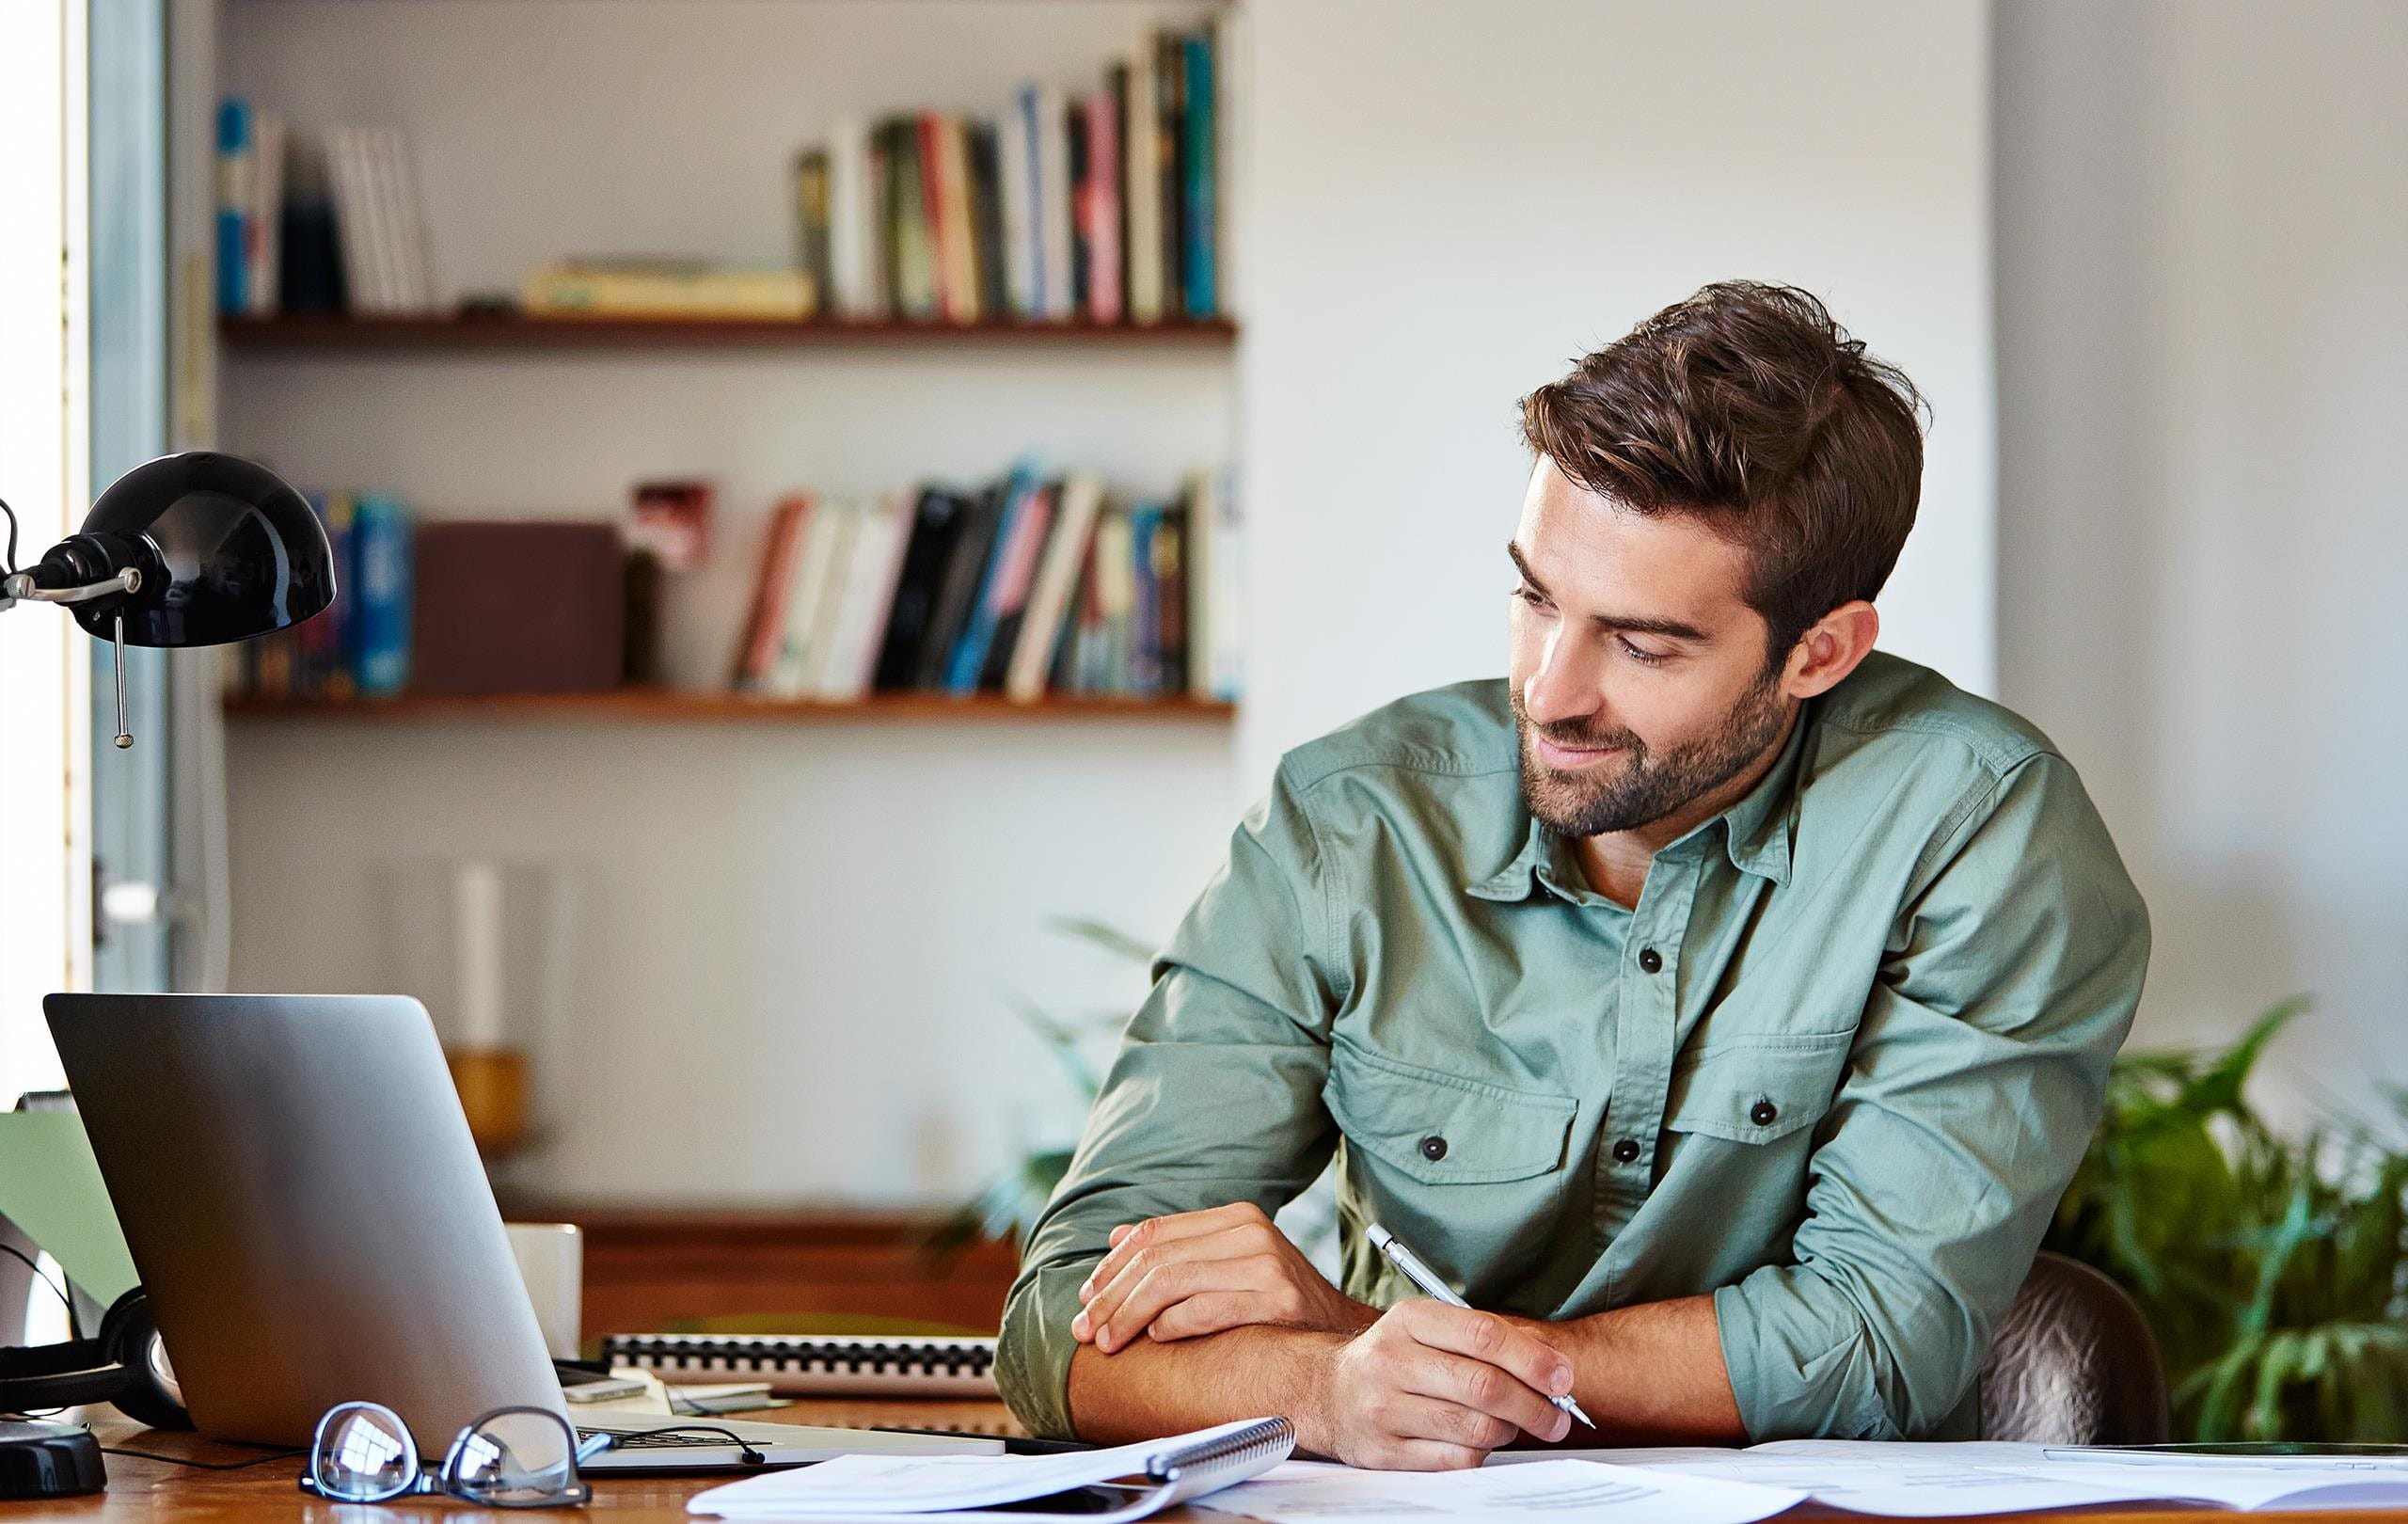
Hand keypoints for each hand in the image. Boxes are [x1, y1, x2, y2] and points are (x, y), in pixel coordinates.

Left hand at [1071, 1203, 1376, 1350]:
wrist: (1341, 1331)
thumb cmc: (1278, 1302)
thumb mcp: (1230, 1263)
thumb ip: (1178, 1248)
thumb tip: (1117, 1238)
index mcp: (1235, 1217)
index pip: (1154, 1233)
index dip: (1112, 1266)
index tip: (1086, 1296)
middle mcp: (1250, 1232)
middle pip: (1158, 1259)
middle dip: (1112, 1297)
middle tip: (1086, 1328)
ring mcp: (1267, 1264)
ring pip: (1173, 1281)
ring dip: (1129, 1315)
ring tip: (1109, 1342)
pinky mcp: (1278, 1299)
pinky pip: (1207, 1307)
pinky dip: (1173, 1323)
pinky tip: (1155, 1337)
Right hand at [1307, 1299, 1574, 1469]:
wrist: (1325, 1391)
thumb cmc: (1395, 1358)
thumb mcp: (1429, 1329)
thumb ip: (1486, 1338)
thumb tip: (1553, 1364)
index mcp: (1409, 1320)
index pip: (1483, 1335)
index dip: (1532, 1359)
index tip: (1563, 1377)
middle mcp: (1392, 1361)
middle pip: (1483, 1386)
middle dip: (1535, 1405)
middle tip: (1558, 1417)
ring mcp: (1383, 1408)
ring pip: (1474, 1428)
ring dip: (1510, 1431)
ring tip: (1517, 1427)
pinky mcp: (1383, 1451)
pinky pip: (1454, 1459)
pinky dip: (1481, 1453)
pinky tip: (1480, 1441)